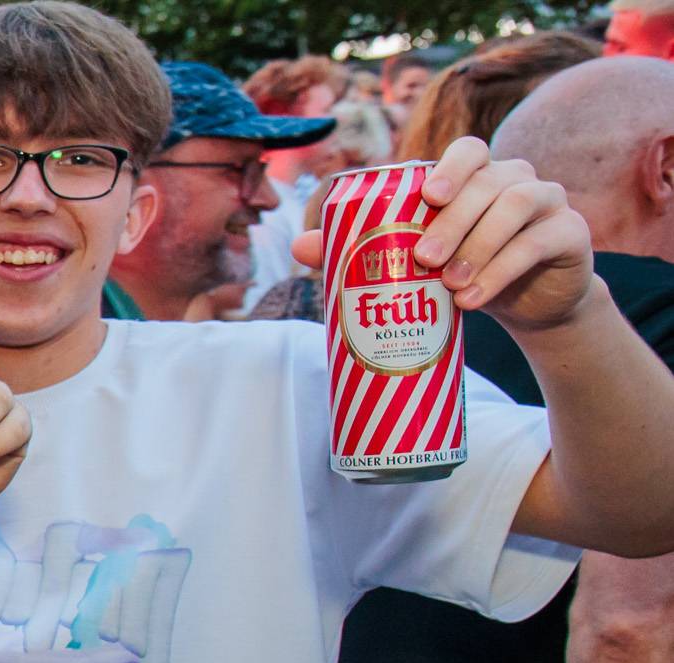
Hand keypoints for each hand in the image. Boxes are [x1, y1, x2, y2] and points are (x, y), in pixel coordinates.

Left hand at [289, 136, 596, 332]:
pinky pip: (539, 241)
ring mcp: (549, 201)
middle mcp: (515, 179)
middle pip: (489, 182)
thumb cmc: (463, 272)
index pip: (469, 150)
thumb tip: (299, 246)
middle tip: (424, 260)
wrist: (528, 305)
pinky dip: (504, 269)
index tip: (429, 196)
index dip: (450, 166)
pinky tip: (474, 297)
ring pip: (518, 205)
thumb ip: (360, 248)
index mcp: (477, 176)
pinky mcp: (570, 233)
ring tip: (450, 286)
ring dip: (480, 245)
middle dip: (454, 219)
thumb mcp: (417, 262)